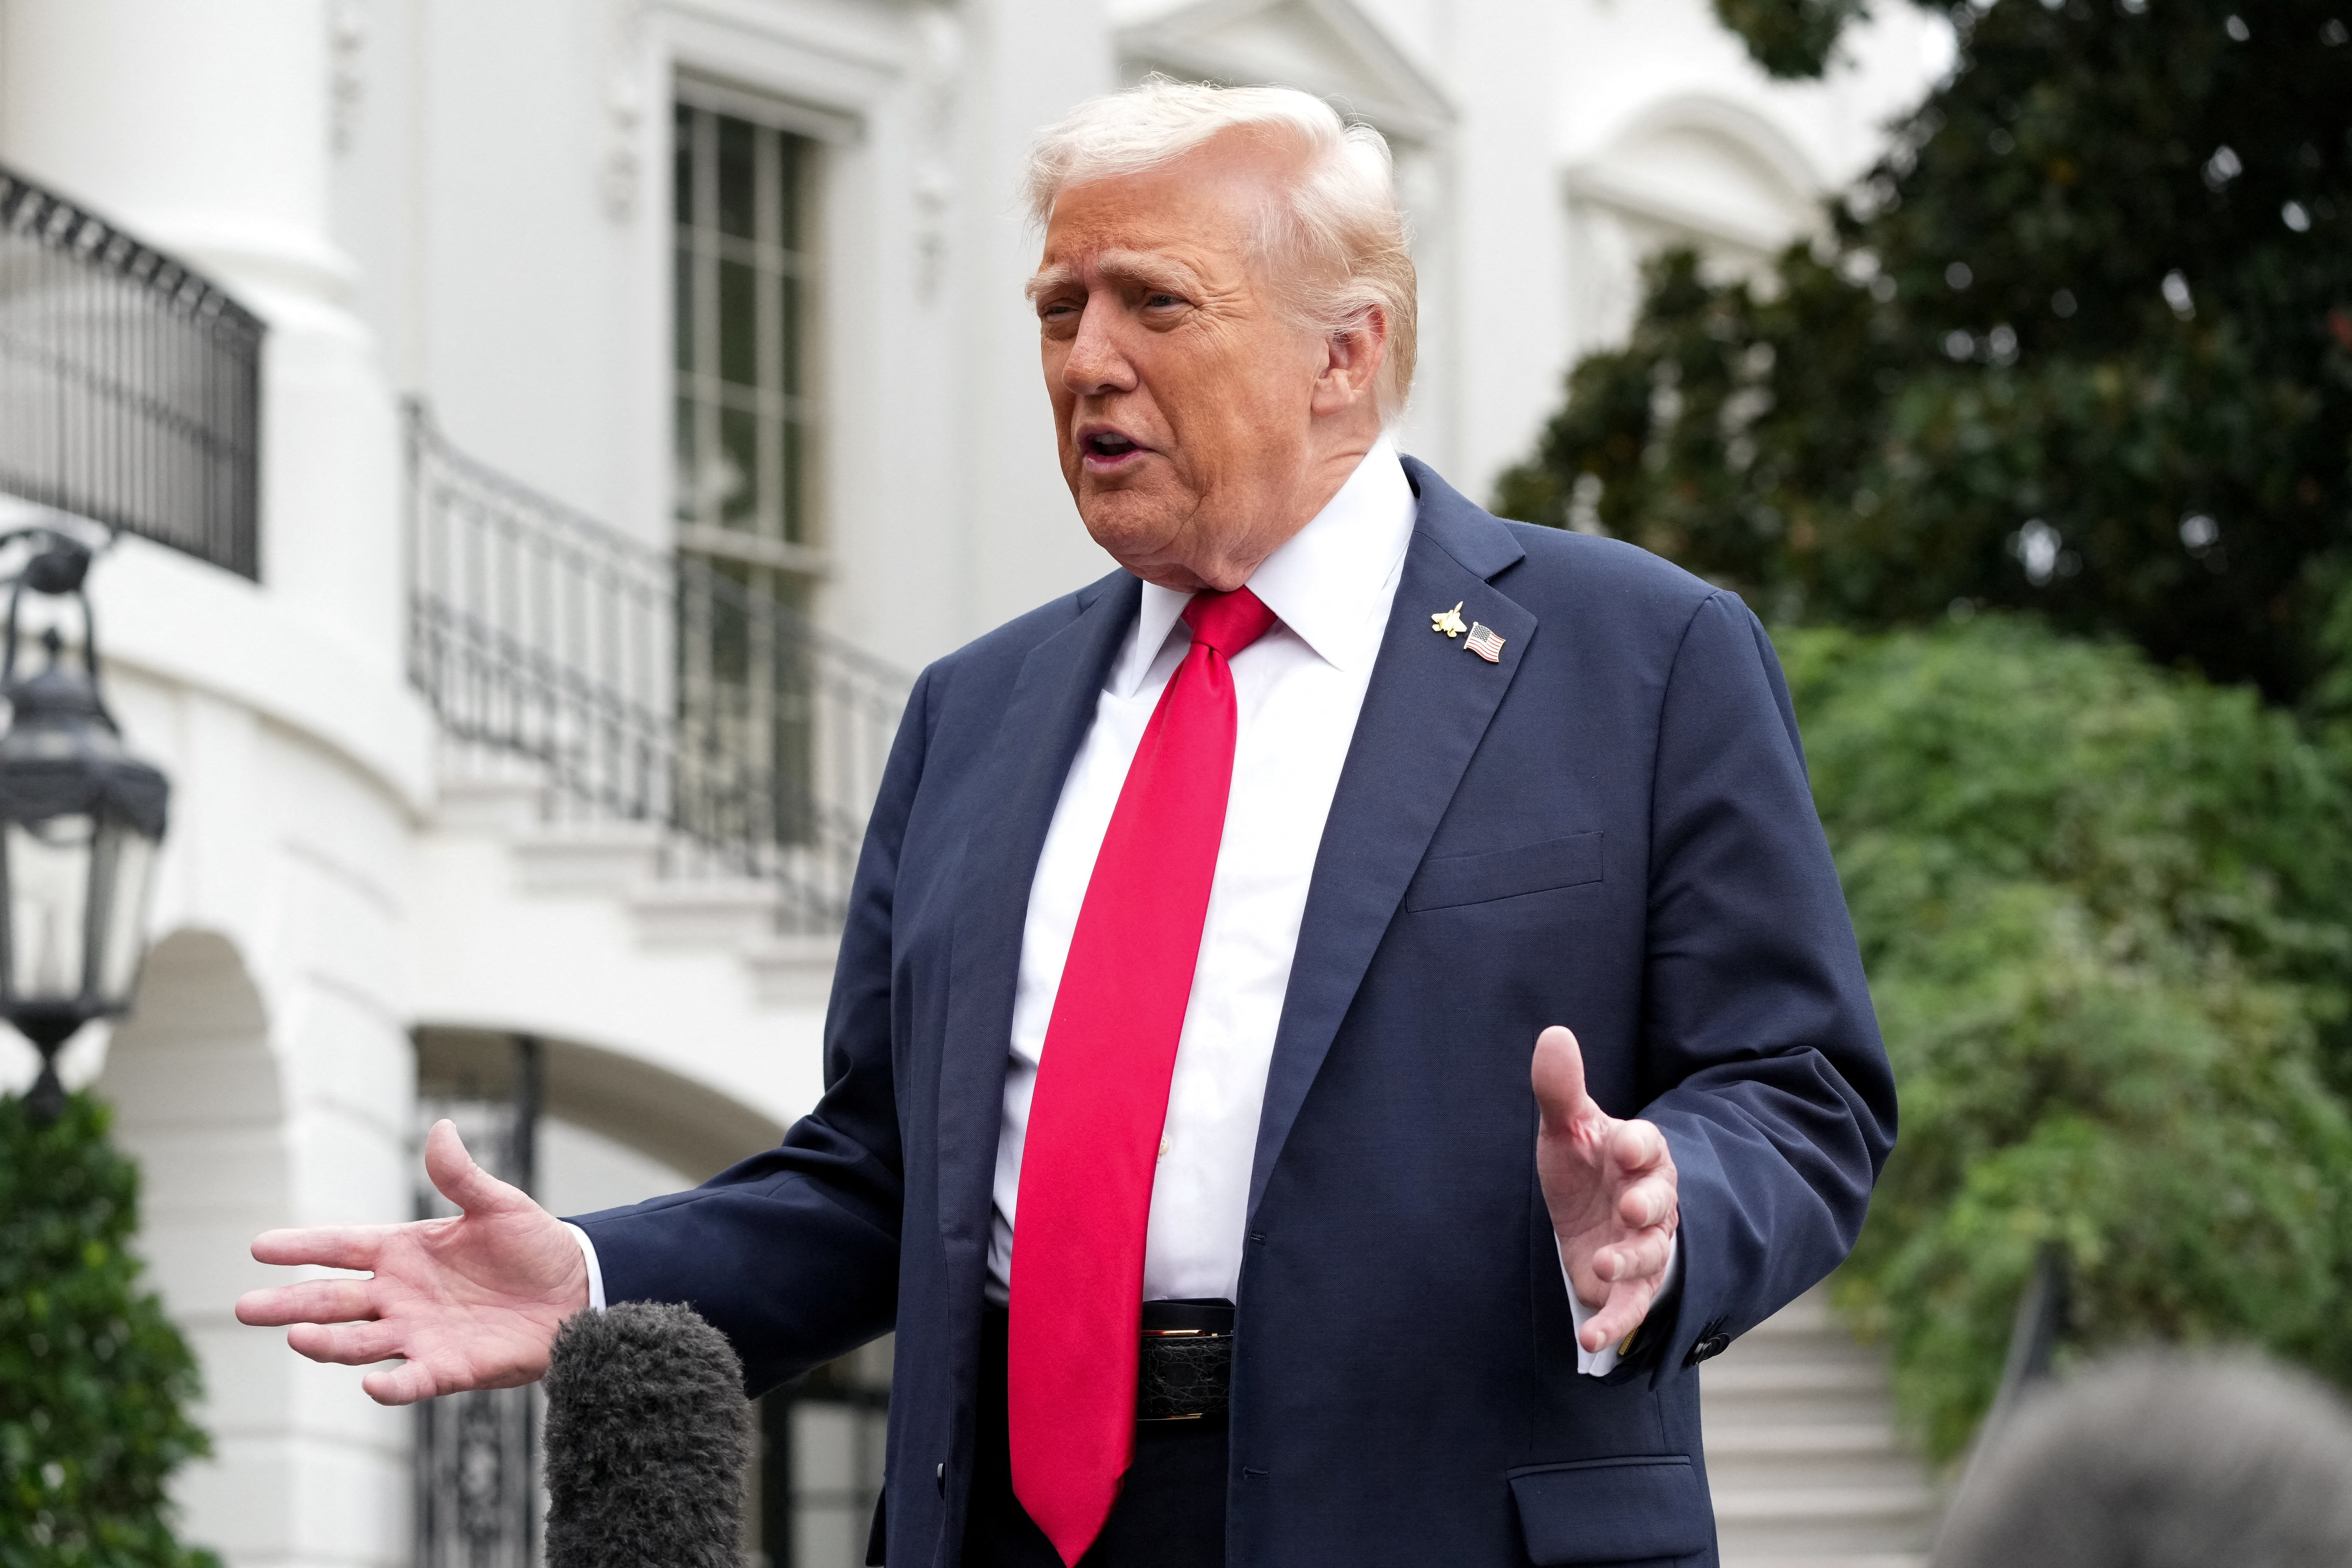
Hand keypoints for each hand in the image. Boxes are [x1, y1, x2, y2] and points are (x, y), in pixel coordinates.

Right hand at [234, 1119, 589, 1404]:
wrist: (576, 1289)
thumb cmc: (533, 1245)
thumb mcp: (499, 1203)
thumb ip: (461, 1175)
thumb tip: (441, 1129)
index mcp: (404, 1251)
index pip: (341, 1246)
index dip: (302, 1247)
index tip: (258, 1246)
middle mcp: (400, 1295)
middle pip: (333, 1301)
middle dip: (290, 1305)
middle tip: (245, 1307)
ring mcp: (419, 1333)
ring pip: (359, 1342)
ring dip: (328, 1343)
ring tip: (297, 1337)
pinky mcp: (448, 1367)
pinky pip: (412, 1380)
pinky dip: (391, 1385)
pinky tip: (371, 1384)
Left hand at [1533, 1025, 1679, 1354]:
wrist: (1588, 1215)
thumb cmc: (1584, 1165)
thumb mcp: (1568, 1128)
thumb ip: (1560, 1089)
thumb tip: (1553, 1033)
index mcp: (1639, 1154)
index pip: (1648, 1144)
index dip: (1639, 1145)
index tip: (1622, 1145)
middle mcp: (1652, 1198)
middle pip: (1660, 1200)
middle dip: (1649, 1203)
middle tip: (1633, 1206)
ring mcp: (1647, 1243)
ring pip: (1651, 1253)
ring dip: (1631, 1258)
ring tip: (1602, 1262)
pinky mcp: (1632, 1284)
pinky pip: (1633, 1304)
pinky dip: (1616, 1322)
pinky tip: (1590, 1339)